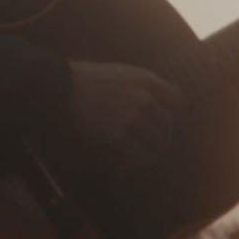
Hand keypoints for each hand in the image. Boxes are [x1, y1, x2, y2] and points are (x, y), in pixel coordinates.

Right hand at [64, 61, 184, 166]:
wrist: (60, 87)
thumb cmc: (85, 80)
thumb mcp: (121, 72)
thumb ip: (141, 85)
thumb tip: (154, 101)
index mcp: (146, 80)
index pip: (177, 99)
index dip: (171, 112)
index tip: (161, 121)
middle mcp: (145, 98)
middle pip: (167, 124)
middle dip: (160, 136)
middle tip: (150, 146)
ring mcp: (132, 117)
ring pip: (156, 143)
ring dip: (150, 153)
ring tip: (139, 160)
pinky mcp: (117, 134)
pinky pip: (138, 154)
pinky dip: (134, 162)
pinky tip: (124, 165)